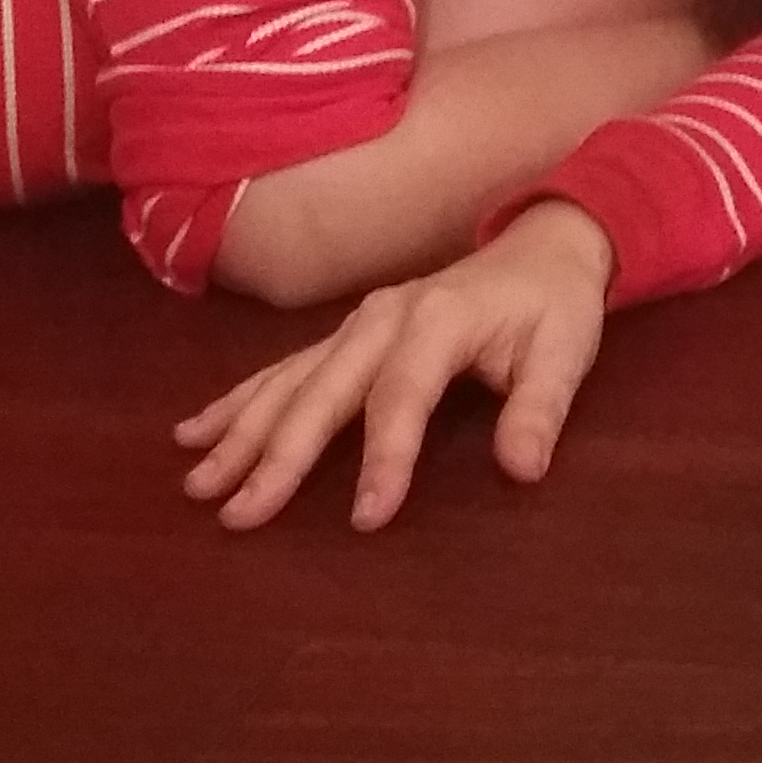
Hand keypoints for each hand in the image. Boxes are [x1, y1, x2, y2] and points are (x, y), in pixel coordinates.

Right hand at [174, 200, 614, 529]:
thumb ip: (540, 409)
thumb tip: (522, 469)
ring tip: (197, 481)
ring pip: (288, 381)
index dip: (384, 457)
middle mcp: (382, 318)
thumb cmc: (554, 307)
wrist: (543, 244)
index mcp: (437, 321)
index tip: (365, 518)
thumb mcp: (565, 353)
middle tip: (237, 512)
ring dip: (241, 432)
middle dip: (277, 454)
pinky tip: (196, 431)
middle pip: (323, 391)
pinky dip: (238, 401)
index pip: (401, 397)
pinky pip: (282, 369)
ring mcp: (356, 323)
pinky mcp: (344, 334)